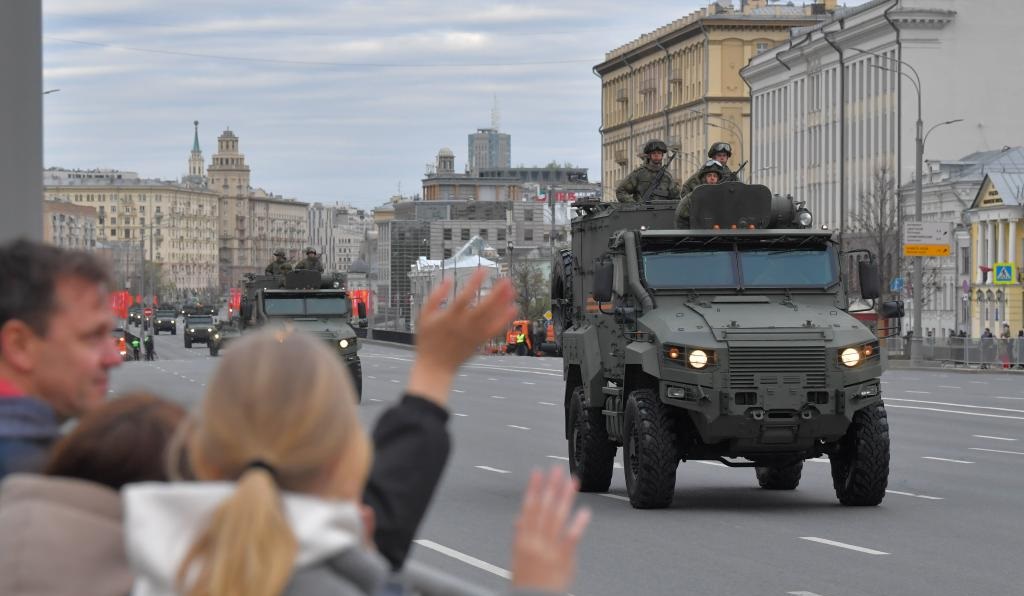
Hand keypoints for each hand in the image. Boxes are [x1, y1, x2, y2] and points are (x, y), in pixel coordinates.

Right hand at [407, 269, 516, 405]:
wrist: (435, 366)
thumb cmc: (428, 340)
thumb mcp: (424, 316)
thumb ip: (435, 296)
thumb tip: (448, 279)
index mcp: (450, 317)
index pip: (465, 296)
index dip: (475, 282)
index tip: (483, 269)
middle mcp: (464, 325)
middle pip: (484, 307)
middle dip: (496, 293)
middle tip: (507, 280)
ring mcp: (474, 334)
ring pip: (492, 317)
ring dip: (503, 303)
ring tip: (512, 290)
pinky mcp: (480, 341)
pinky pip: (495, 329)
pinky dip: (505, 319)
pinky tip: (513, 308)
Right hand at [510, 467, 590, 591]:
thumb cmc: (526, 581)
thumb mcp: (517, 557)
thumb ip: (521, 536)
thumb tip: (519, 520)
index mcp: (522, 539)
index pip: (528, 508)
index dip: (533, 488)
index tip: (537, 472)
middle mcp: (534, 541)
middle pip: (544, 508)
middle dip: (551, 487)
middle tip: (558, 469)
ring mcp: (549, 549)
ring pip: (557, 518)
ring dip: (565, 497)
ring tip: (573, 482)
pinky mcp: (563, 559)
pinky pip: (571, 538)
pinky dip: (578, 523)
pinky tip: (585, 511)